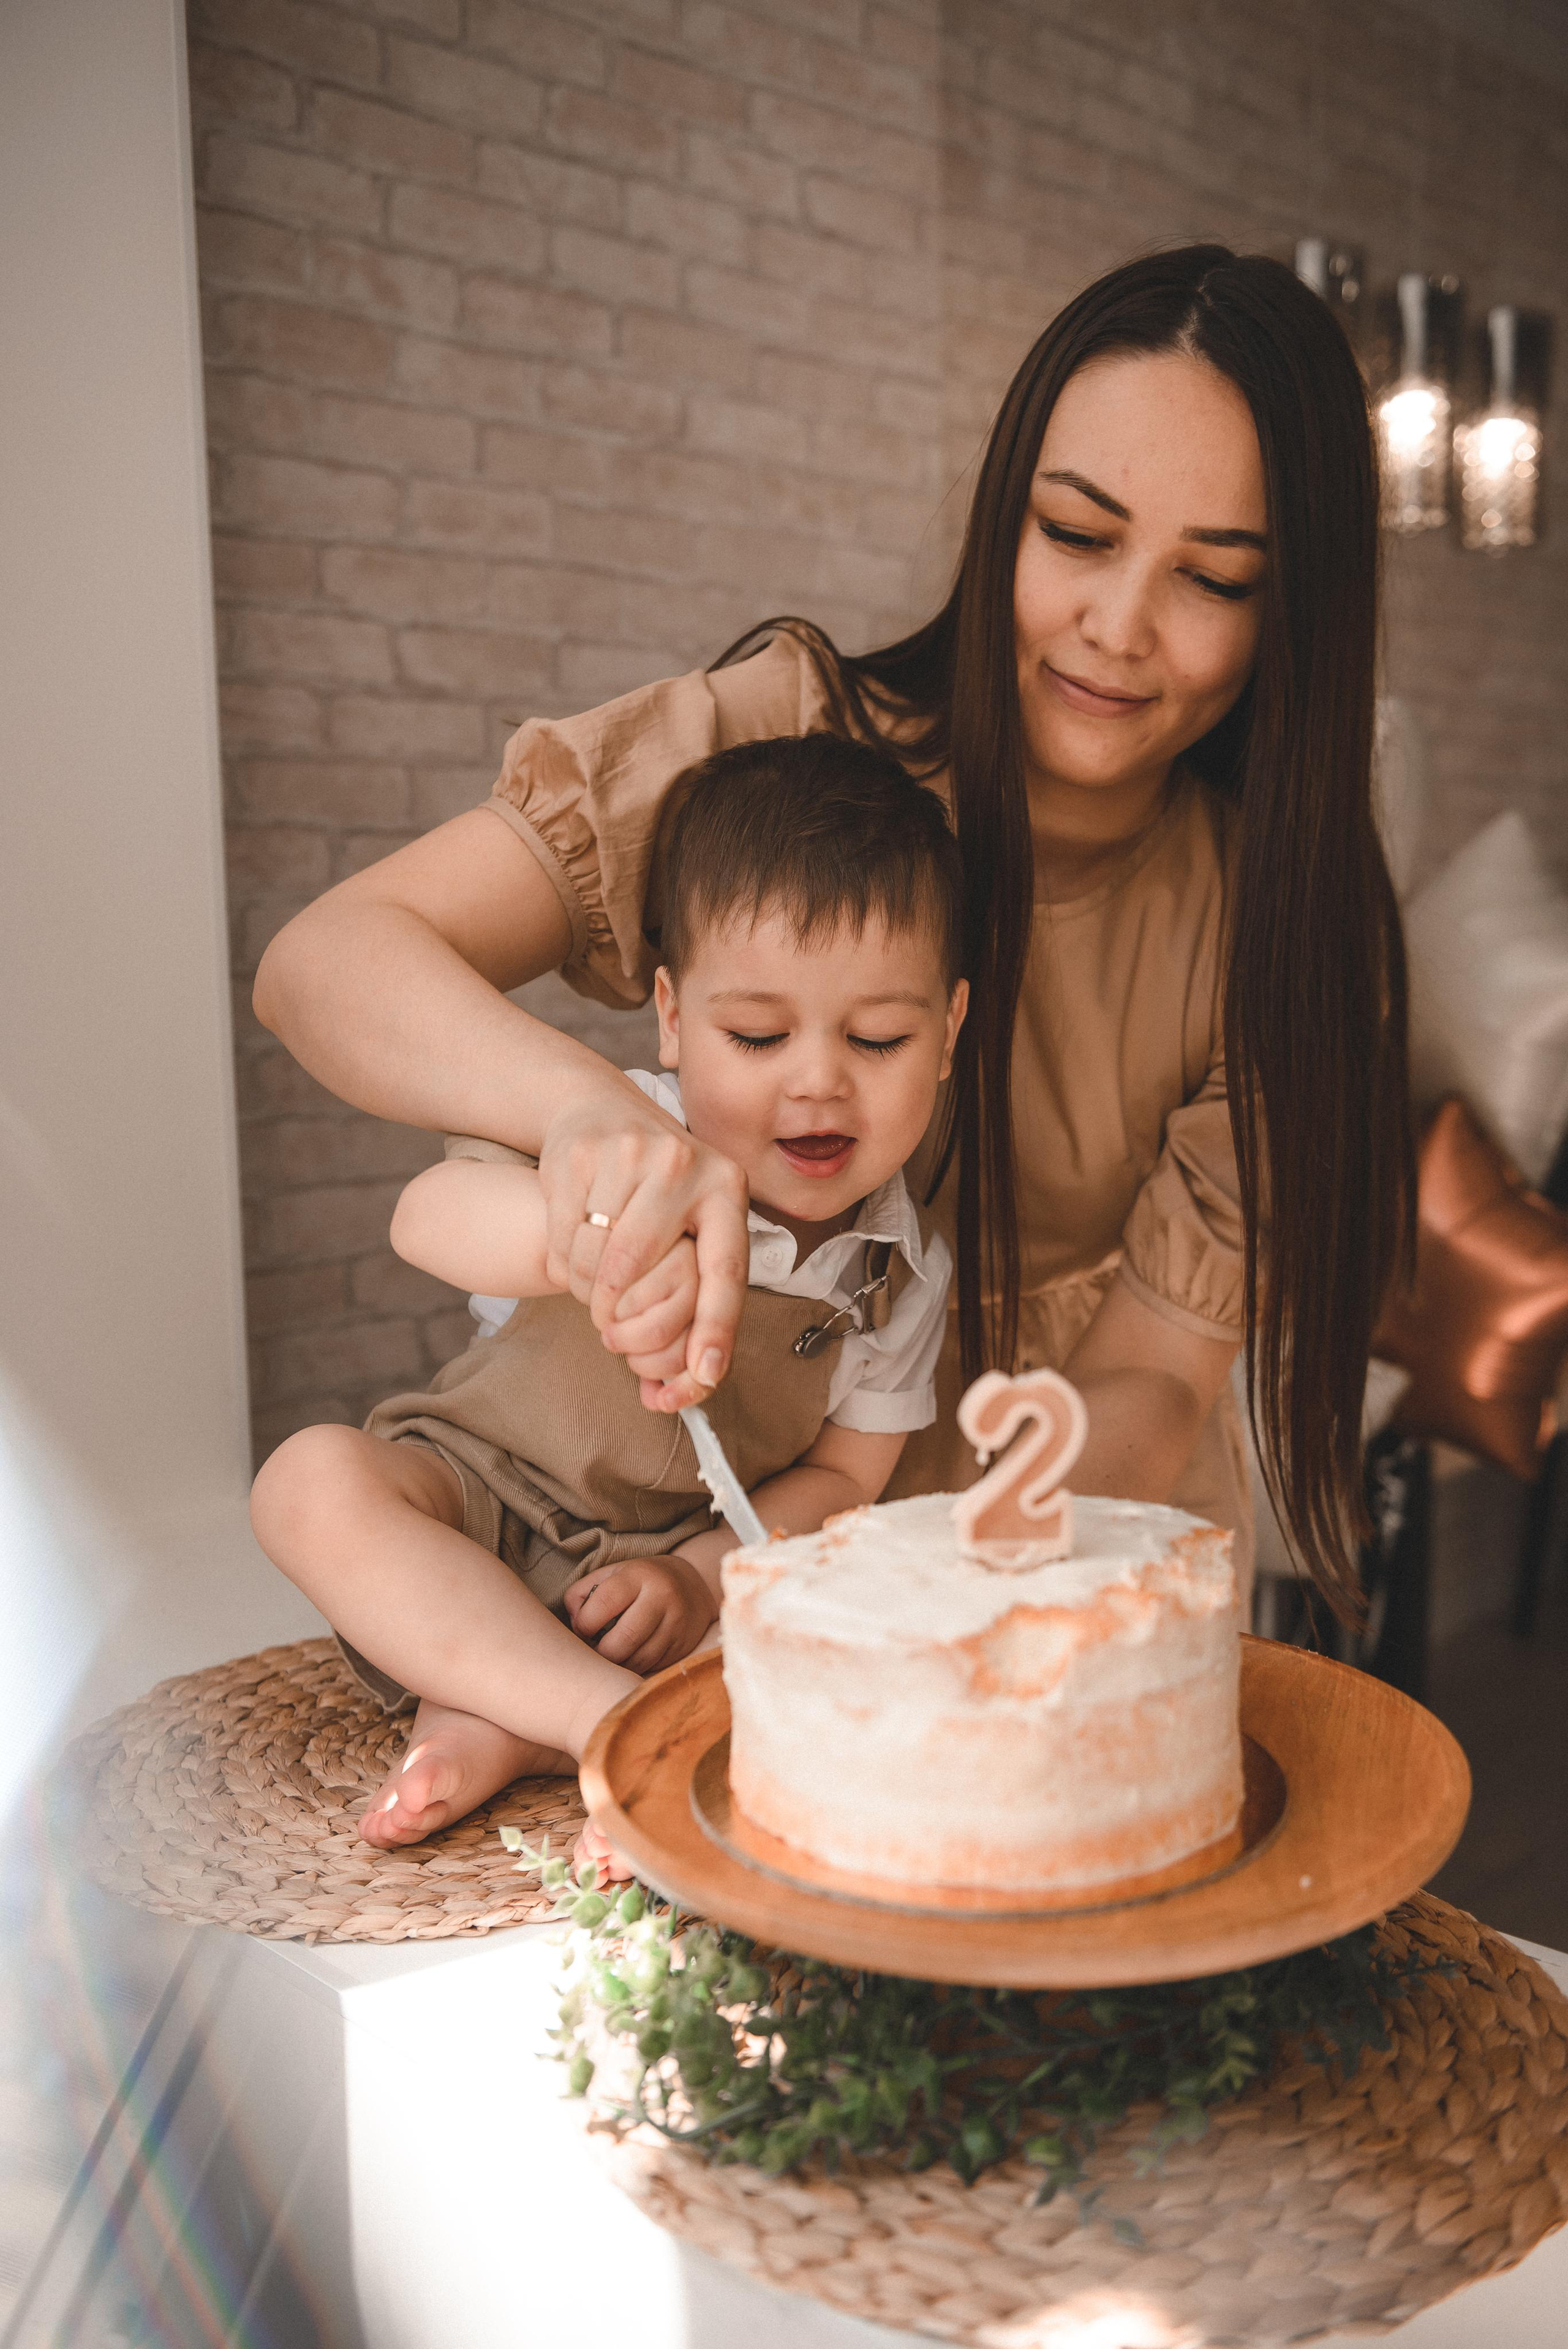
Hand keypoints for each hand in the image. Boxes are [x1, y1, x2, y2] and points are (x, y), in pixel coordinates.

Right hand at [537, 1090, 747, 1409]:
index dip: (715, 1327)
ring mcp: (631, 1154)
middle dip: (617, 1313)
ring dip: (587, 1291)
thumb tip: (696, 1381)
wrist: (601, 1109)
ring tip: (593, 1287)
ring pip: (597, 1258)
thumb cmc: (656, 1187)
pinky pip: (564, 1237)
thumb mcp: (693, 1217)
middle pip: (639, 1270)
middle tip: (608, 1326)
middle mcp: (685, 1166)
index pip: (725, 1271)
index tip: (706, 1374)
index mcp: (726, 1189)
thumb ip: (696, 1288)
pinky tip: (573, 1251)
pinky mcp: (583, 1153)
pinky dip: (564, 1263)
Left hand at [563, 1554, 718, 1674]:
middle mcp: (661, 1597)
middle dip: (601, 1653)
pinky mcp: (684, 1644)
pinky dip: (635, 1667)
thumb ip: (582, 1593)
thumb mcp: (611, 1574)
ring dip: (617, 1664)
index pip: (604, 1603)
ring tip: (610, 1654)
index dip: (585, 1623)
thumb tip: (574, 1625)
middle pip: (623, 1639)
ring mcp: (676, 1623)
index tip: (583, 1629)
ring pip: (638, 1659)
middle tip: (594, 1649)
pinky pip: (653, 1666)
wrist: (693, 1583)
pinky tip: (629, 1657)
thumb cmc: (640, 1581)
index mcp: (638, 1575)